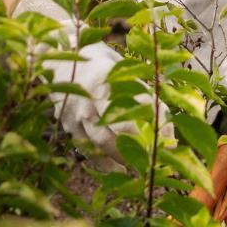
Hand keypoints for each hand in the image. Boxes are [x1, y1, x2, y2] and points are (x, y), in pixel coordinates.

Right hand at [11, 0, 174, 166]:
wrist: (56, 55)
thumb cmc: (97, 60)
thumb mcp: (120, 65)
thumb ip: (137, 88)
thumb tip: (161, 114)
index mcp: (106, 79)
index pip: (136, 105)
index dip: (155, 123)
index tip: (170, 138)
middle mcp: (89, 99)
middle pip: (119, 128)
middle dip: (141, 146)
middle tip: (160, 157)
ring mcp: (76, 115)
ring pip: (102, 142)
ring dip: (125, 157)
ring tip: (144, 167)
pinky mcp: (68, 126)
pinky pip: (86, 149)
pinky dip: (103, 163)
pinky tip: (120, 170)